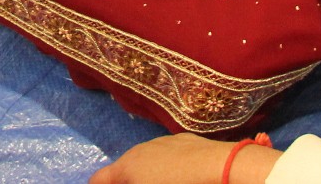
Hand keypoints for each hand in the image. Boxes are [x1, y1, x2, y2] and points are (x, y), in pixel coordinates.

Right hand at [90, 133, 281, 183]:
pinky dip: (165, 167)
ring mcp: (161, 143)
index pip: (99, 179)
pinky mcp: (183, 141)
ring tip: (159, 183)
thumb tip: (131, 179)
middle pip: (121, 169)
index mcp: (127, 167)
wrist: (221, 168)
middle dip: (124, 182)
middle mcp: (139, 150)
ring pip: (145, 160)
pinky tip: (179, 177)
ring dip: (146, 174)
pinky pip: (165, 155)